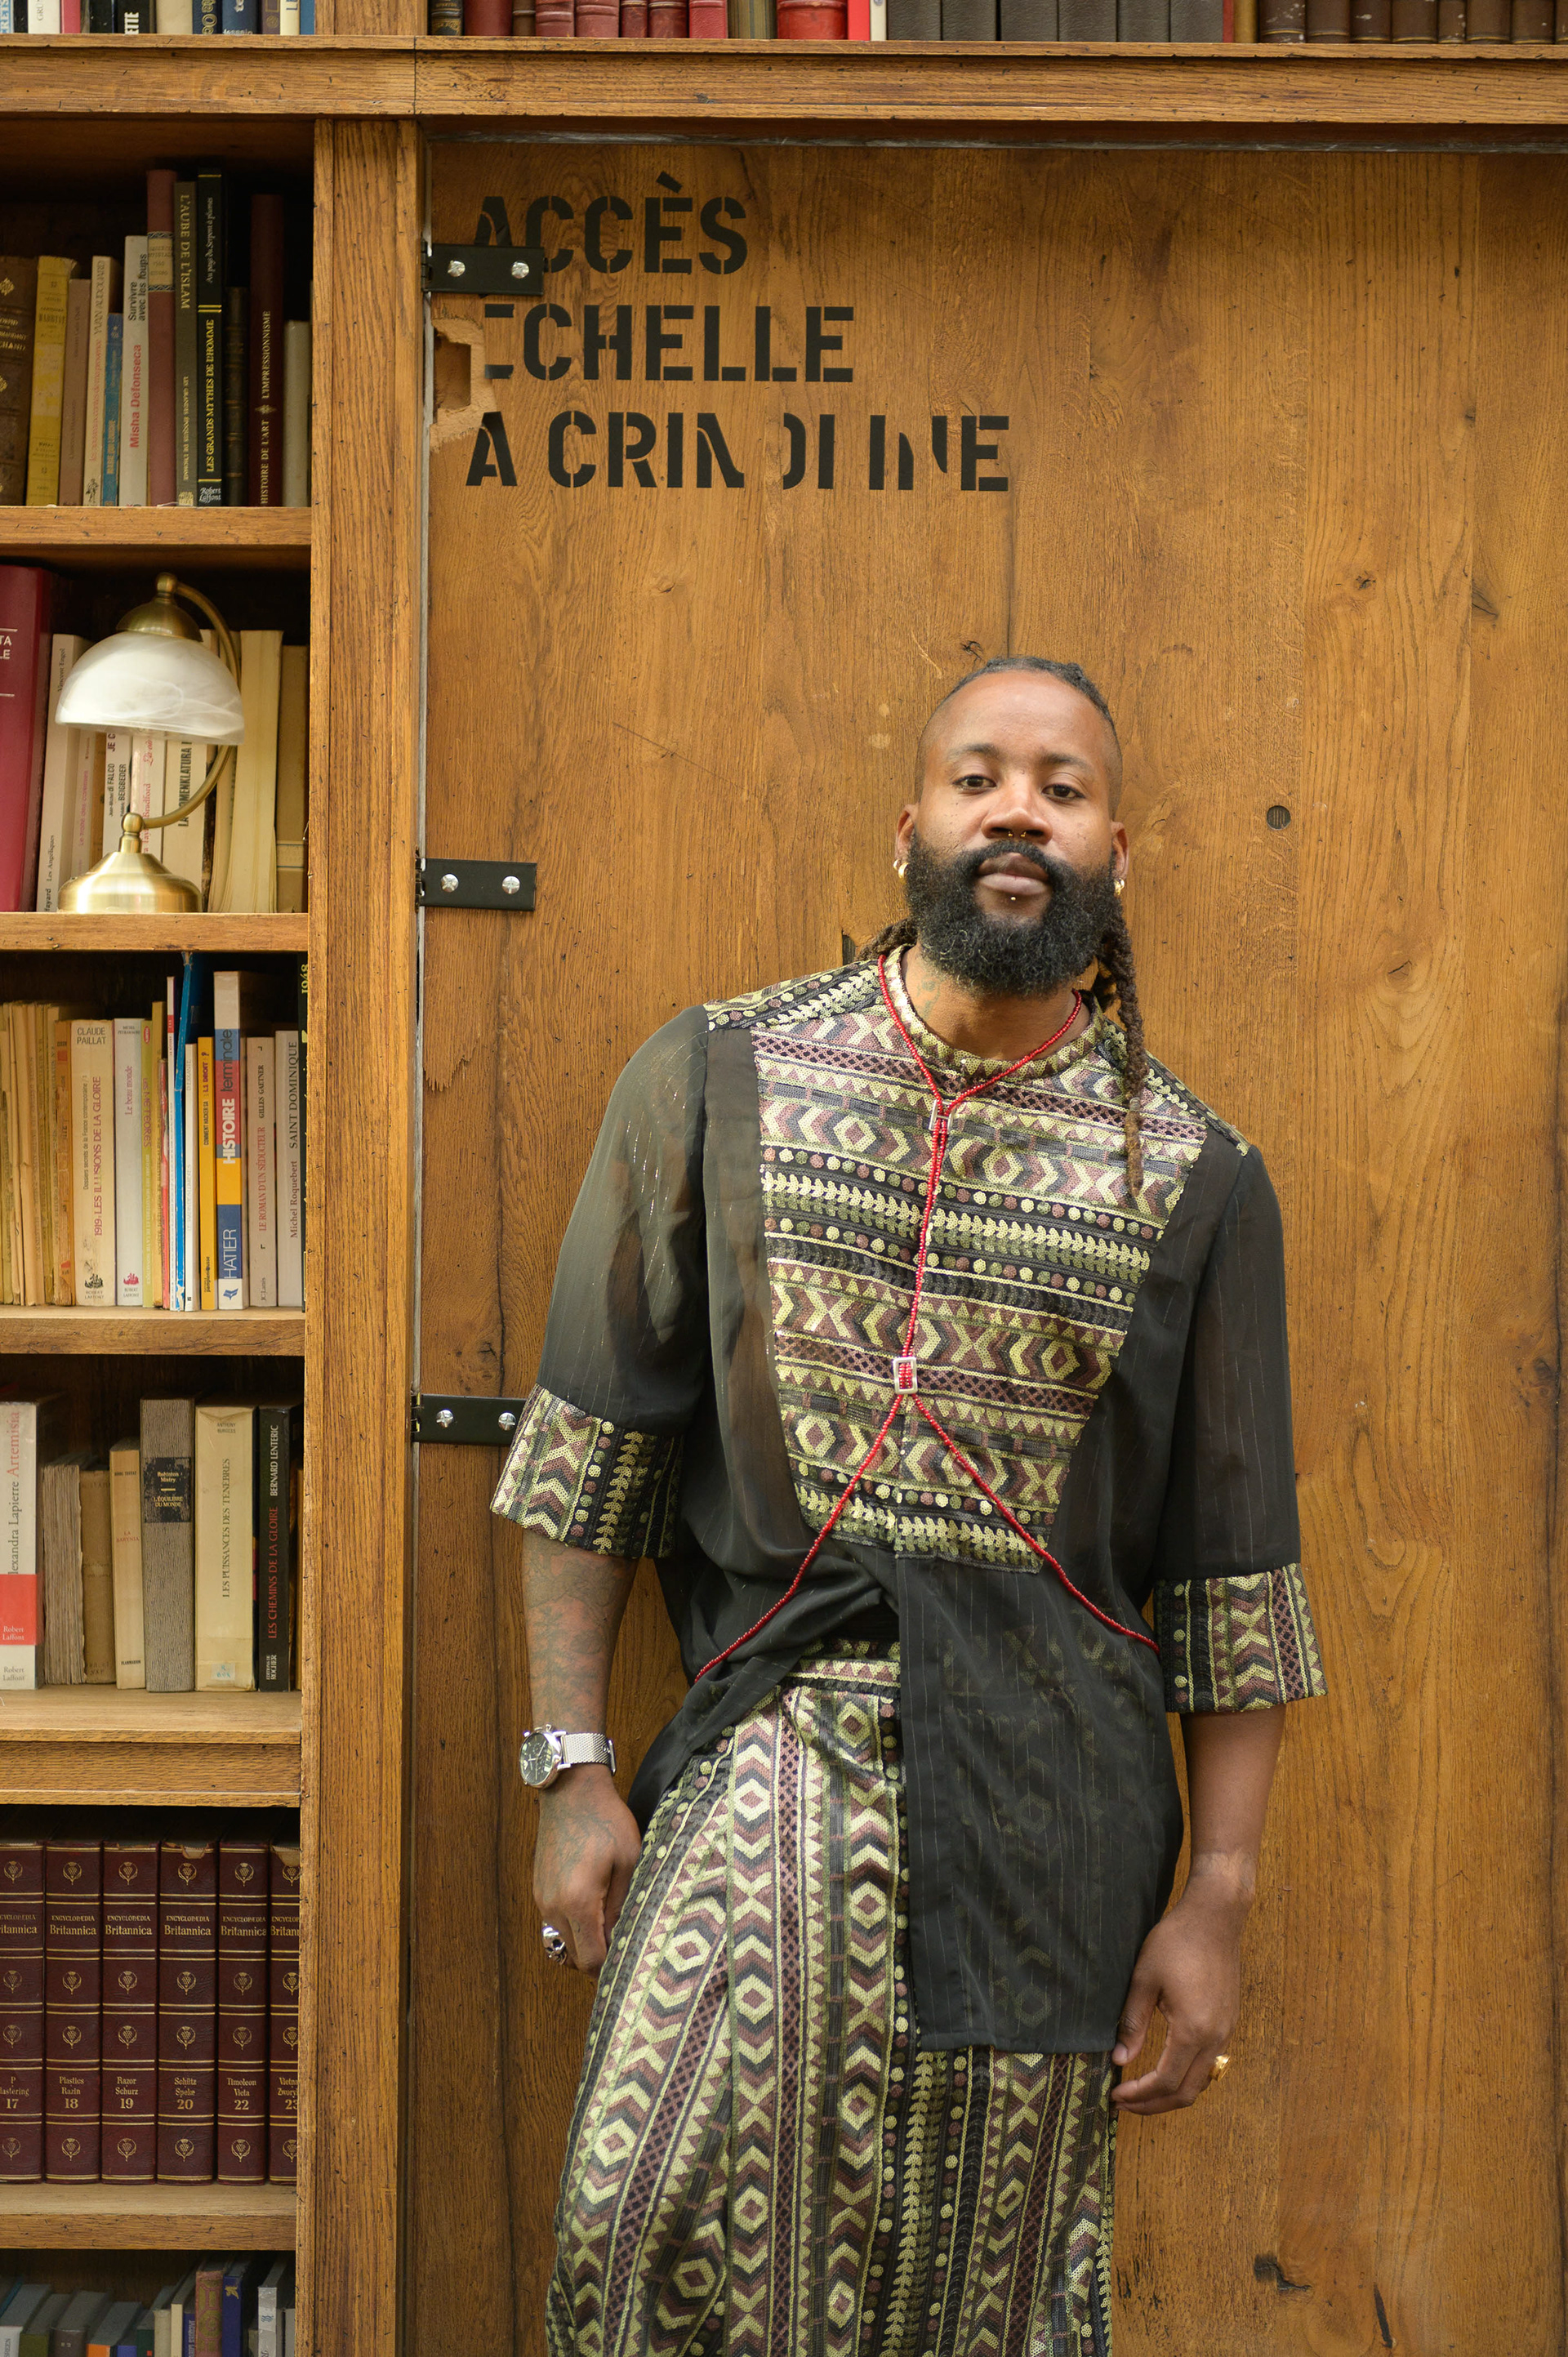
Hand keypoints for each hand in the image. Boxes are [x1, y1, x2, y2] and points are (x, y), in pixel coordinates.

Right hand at [533, 1765, 642, 1972]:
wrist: (571, 1791)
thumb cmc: (605, 1821)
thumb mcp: (629, 1862)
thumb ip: (624, 1906)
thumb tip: (624, 1941)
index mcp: (577, 1902)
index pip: (591, 1960)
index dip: (612, 1967)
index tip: (632, 1960)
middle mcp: (553, 1907)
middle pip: (576, 1957)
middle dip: (600, 1958)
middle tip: (627, 1944)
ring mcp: (542, 1899)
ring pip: (566, 1941)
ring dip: (587, 1941)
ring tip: (613, 1922)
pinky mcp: (539, 1890)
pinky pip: (558, 1922)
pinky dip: (576, 1925)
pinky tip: (596, 1906)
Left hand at [1109, 1873, 1246, 2115]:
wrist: (1215, 1916)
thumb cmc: (1176, 1942)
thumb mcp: (1144, 1980)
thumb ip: (1133, 2023)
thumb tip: (1120, 2060)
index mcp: (1192, 2031)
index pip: (1165, 2082)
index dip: (1139, 2095)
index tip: (1115, 2095)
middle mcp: (1215, 2038)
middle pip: (1187, 2092)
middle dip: (1154, 2104)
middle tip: (1125, 2102)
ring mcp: (1226, 2031)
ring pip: (1201, 2081)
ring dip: (1171, 2093)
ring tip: (1141, 2090)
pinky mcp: (1228, 2022)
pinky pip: (1209, 2064)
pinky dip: (1186, 2075)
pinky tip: (1165, 2067)